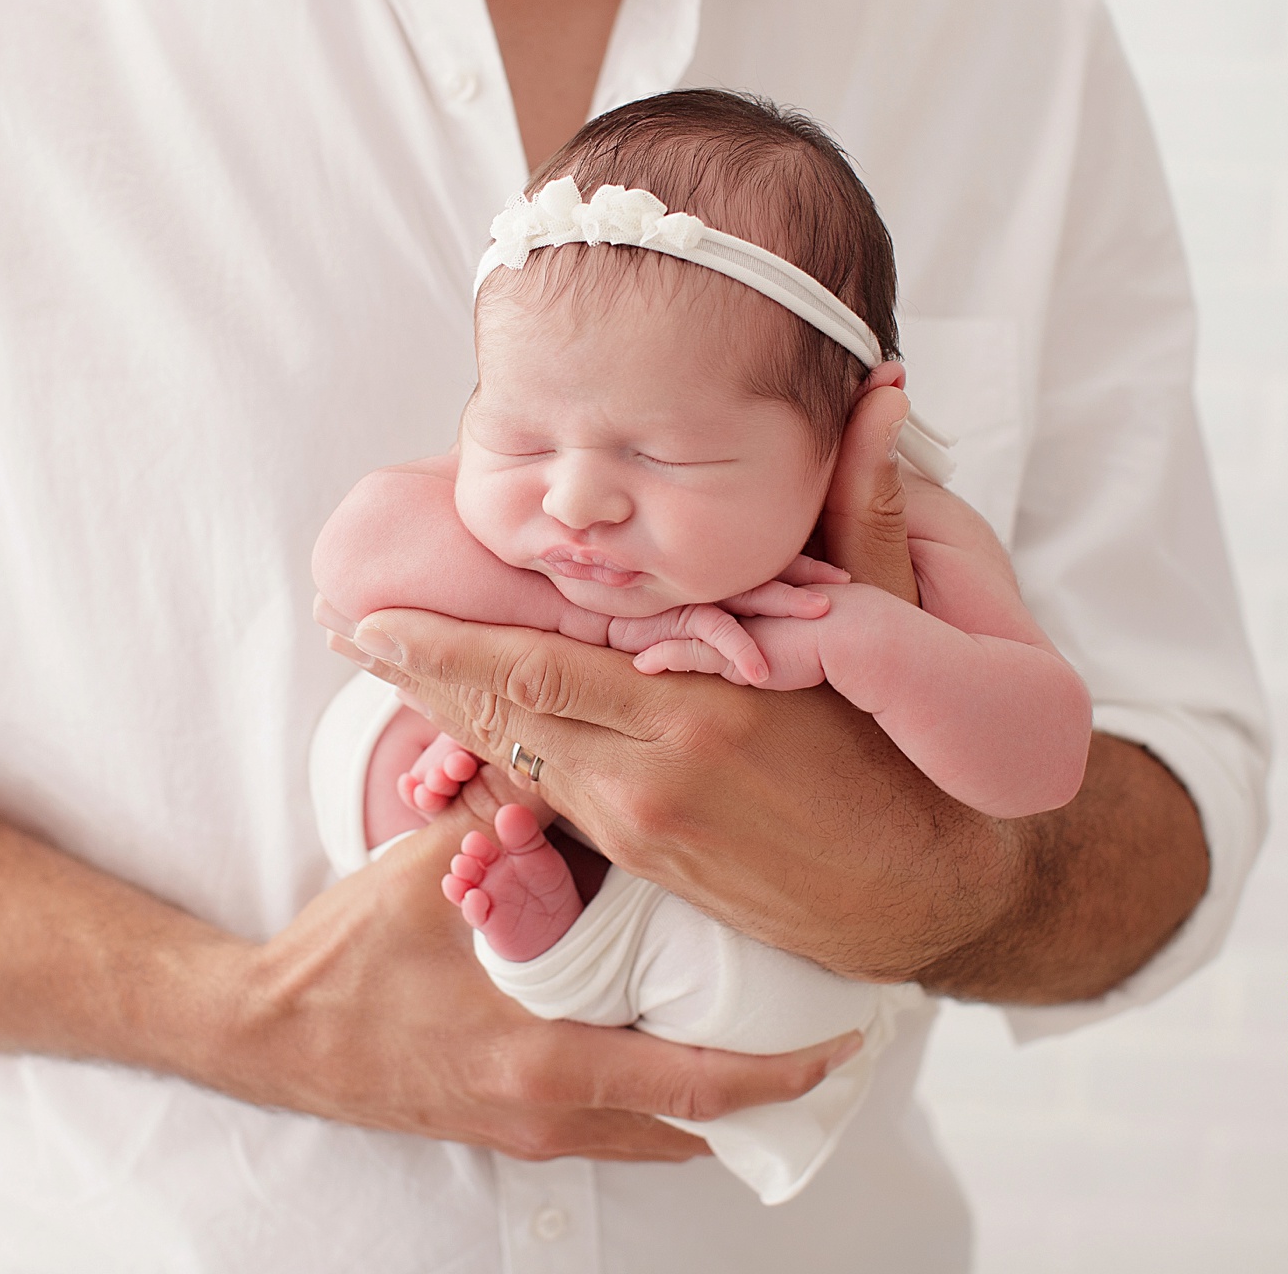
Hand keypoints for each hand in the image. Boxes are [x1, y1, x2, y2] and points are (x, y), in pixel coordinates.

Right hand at [217, 805, 859, 1158]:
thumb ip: (505, 818)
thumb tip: (567, 754)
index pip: (695, 1081)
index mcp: (543, 1060)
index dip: (780, 1070)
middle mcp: (548, 1113)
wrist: (266, 1036)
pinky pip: (611, 1126)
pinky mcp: (504, 1125)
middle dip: (766, 1091)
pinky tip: (673, 1045)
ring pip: (656, 1133)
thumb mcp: (428, 878)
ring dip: (715, 1096)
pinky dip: (659, 1097)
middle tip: (828, 1042)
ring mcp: (526, 1129)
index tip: (840, 1040)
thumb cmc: (342, 964)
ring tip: (771, 1043)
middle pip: (693, 1125)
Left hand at [323, 377, 1030, 979]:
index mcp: (701, 710)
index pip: (533, 671)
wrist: (938, 895)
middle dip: (416, 677)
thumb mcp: (892, 627)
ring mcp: (643, 831)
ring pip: (515, 765)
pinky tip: (461, 731)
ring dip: (446, 719)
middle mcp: (652, 778)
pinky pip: (550, 806)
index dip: (438, 647)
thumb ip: (862, 511)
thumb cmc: (918, 755)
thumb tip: (882, 391)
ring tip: (387, 669)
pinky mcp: (646, 866)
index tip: (369, 614)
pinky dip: (499, 763)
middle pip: (501, 720)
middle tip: (350, 631)